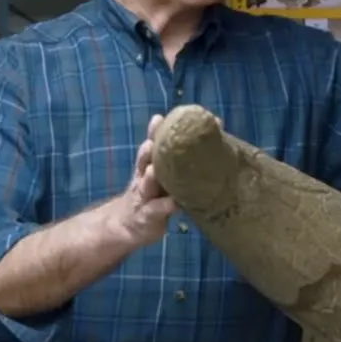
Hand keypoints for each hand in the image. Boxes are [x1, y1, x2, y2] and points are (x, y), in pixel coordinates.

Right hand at [105, 114, 177, 246]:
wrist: (128, 226)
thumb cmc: (153, 197)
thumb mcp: (164, 177)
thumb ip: (179, 162)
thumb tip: (212, 141)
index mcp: (150, 164)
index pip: (155, 143)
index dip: (160, 129)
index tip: (176, 115)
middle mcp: (144, 176)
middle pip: (146, 157)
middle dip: (153, 144)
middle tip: (161, 130)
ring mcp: (144, 196)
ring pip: (146, 182)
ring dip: (151, 175)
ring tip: (155, 168)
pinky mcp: (147, 216)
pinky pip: (156, 210)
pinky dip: (164, 206)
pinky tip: (174, 203)